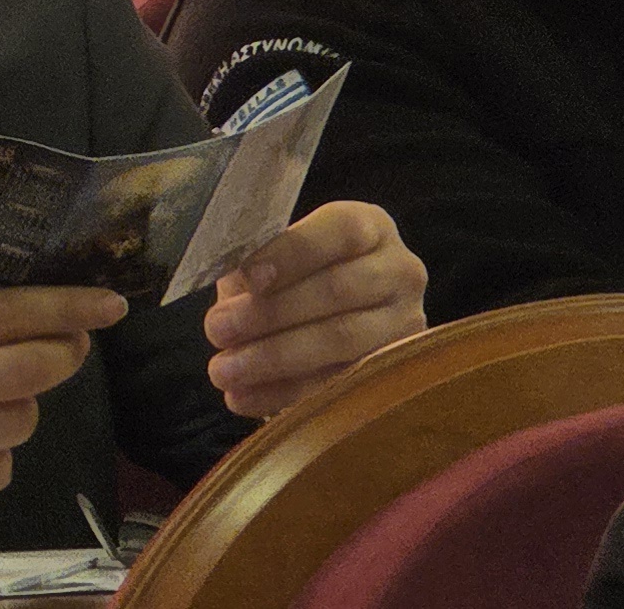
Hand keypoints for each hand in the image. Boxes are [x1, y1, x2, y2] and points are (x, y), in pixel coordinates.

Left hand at [205, 199, 426, 416]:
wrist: (340, 310)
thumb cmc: (298, 272)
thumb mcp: (280, 256)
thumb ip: (258, 267)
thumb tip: (234, 296)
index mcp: (370, 227)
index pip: (339, 232)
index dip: (291, 254)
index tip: (248, 279)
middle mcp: (400, 271)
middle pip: (336, 290)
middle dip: (271, 313)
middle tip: (217, 330)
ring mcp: (405, 323)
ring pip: (340, 339)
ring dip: (275, 357)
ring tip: (224, 370)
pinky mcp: (395, 369)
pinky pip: (339, 382)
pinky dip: (286, 392)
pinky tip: (244, 397)